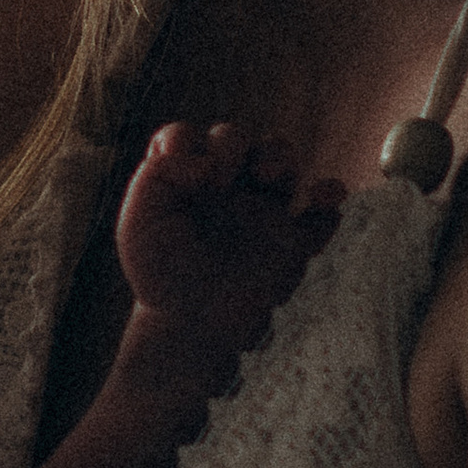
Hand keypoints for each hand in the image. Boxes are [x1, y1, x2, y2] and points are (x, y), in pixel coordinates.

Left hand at [117, 119, 343, 338]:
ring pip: (281, 160)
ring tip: (270, 176)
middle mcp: (223, 185)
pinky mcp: (291, 239)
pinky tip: (324, 200)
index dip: (188, 141)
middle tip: (224, 177)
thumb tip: (198, 158)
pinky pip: (321, 211)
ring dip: (280, 156)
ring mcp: (260, 208)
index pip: (186, 137)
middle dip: (234, 143)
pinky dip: (329, 198)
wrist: (191, 329)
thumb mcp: (138, 226)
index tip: (189, 169)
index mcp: (183, 179)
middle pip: (238, 138)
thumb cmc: (161, 277)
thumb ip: (155, 180)